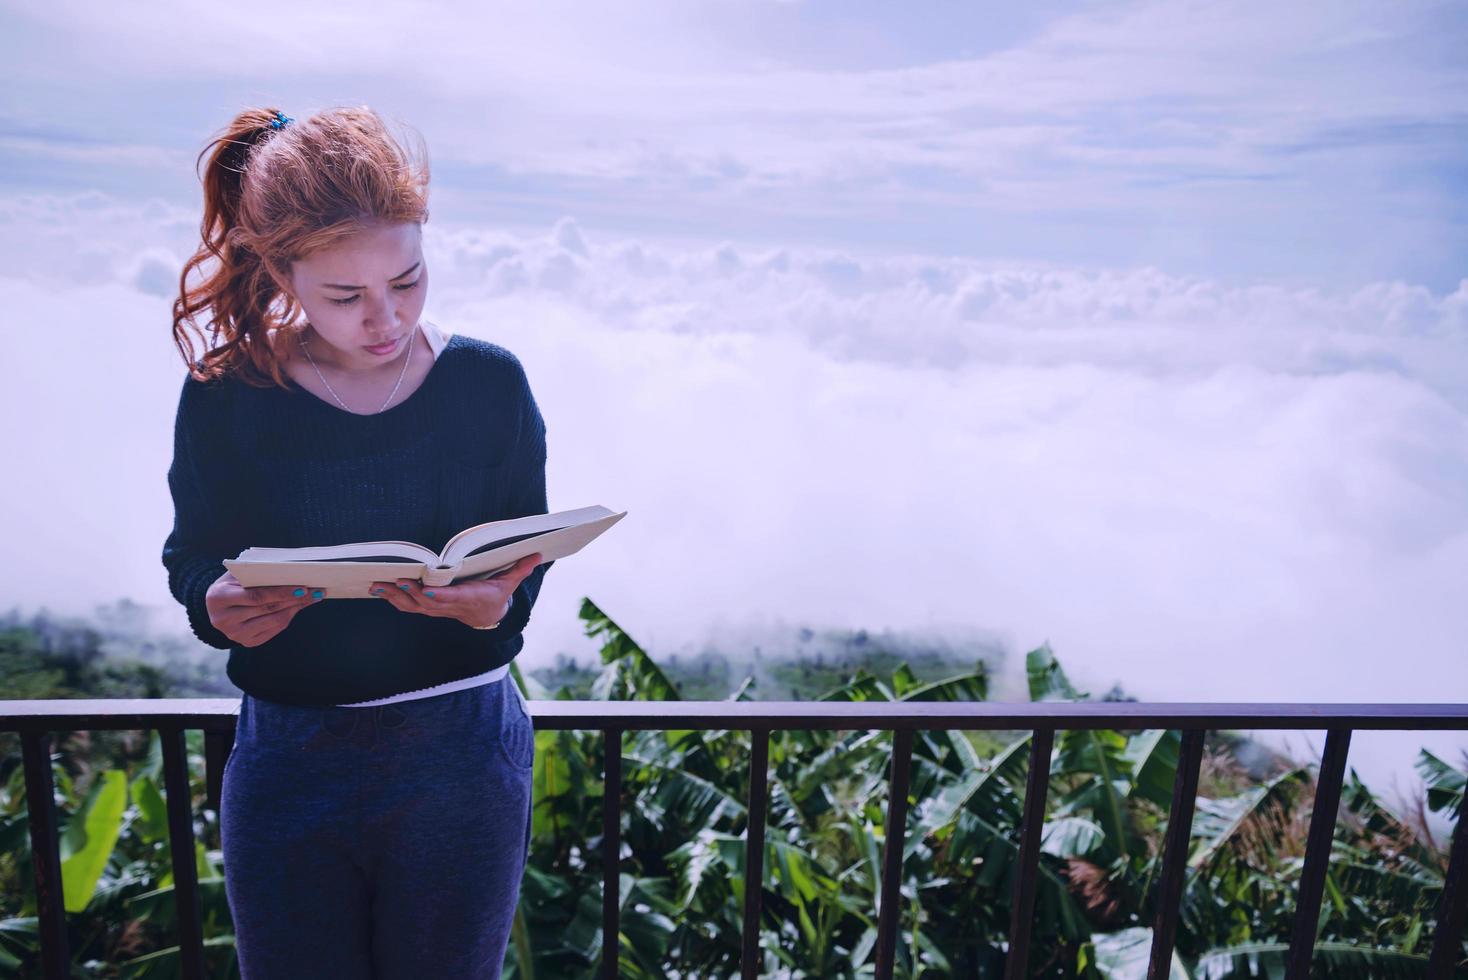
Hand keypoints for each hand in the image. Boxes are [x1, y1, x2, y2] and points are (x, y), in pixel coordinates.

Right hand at [206, 570, 320, 646]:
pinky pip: (275, 629)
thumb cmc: (233, 583)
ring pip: (274, 620)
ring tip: (313, 597)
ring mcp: (234, 634)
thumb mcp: (238, 574)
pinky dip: (290, 616)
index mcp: (218, 598)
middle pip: (267, 609)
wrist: (218, 604)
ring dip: (296, 608)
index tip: (302, 587)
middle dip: (294, 599)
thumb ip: (259, 573)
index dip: (280, 592)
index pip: (255, 596)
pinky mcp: (247, 642)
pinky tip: (299, 606)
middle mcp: (223, 619)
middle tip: (315, 591)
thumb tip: (293, 571)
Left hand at [371, 553, 541, 627]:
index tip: (427, 590)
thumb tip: (537, 555)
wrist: (488, 617)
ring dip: (395, 597)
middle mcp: (451, 606)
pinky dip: (395, 600)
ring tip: (377, 586)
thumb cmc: (496, 595)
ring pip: (414, 605)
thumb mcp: (509, 583)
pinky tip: (380, 590)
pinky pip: (410, 606)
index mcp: (469, 598)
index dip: (439, 595)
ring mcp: (439, 609)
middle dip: (410, 592)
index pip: (453, 598)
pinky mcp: (431, 608)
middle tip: (394, 580)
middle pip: (428, 602)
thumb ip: (520, 568)